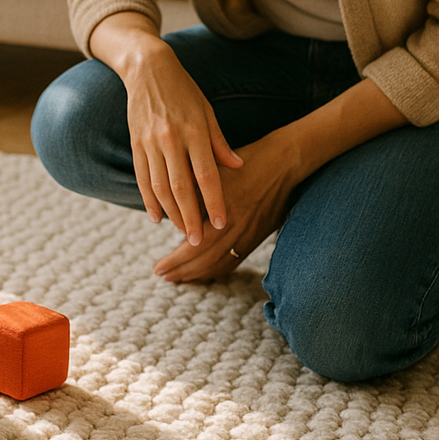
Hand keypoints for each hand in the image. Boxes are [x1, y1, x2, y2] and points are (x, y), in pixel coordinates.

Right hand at [125, 44, 242, 245]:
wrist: (147, 69)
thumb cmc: (184, 90)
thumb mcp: (207, 111)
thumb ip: (219, 142)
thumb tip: (237, 167)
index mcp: (194, 131)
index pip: (206, 176)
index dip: (213, 202)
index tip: (220, 224)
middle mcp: (171, 139)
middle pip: (181, 188)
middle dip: (190, 217)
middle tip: (197, 241)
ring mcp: (150, 142)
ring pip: (159, 186)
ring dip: (170, 213)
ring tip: (181, 230)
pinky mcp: (135, 143)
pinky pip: (141, 177)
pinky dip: (148, 199)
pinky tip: (156, 216)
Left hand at [153, 128, 297, 281]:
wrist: (282, 164)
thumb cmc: (243, 161)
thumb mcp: (212, 170)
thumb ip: (190, 188)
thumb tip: (163, 203)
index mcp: (225, 214)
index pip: (195, 248)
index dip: (176, 260)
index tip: (157, 268)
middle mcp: (238, 230)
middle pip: (206, 261)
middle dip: (182, 271)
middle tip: (161, 275)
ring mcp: (250, 236)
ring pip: (220, 264)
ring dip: (197, 274)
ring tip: (177, 278)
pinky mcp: (257, 237)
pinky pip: (235, 261)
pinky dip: (216, 270)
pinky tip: (203, 271)